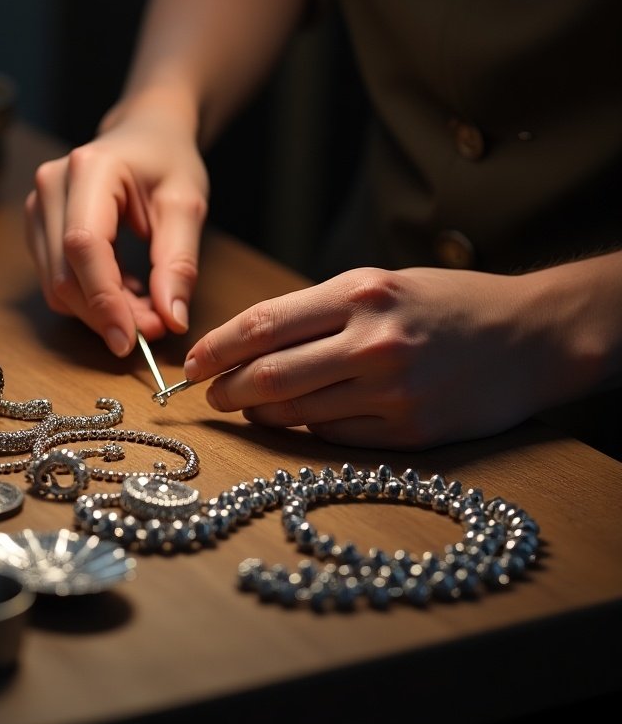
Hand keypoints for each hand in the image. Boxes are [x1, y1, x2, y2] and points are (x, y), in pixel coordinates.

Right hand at [24, 114, 208, 355]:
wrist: (144, 134)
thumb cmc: (167, 161)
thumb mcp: (186, 206)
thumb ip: (178, 262)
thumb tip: (170, 318)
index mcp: (90, 169)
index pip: (84, 245)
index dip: (104, 299)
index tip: (130, 340)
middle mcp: (51, 186)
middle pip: (64, 273)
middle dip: (106, 313)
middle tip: (154, 330)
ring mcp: (37, 207)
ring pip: (56, 284)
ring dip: (99, 311)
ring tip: (147, 309)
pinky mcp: (38, 228)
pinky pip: (56, 279)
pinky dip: (91, 298)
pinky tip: (126, 292)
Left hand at [182, 265, 576, 449]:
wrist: (530, 336)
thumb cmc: (445, 305)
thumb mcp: (379, 284)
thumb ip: (316, 312)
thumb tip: (249, 346)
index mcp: (361, 293)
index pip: (263, 324)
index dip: (217, 348)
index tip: (193, 363)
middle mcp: (374, 342)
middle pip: (270, 375)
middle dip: (226, 389)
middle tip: (210, 396)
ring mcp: (394, 391)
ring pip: (296, 414)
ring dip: (260, 414)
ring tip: (249, 407)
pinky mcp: (411, 433)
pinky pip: (334, 439)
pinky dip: (306, 432)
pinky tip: (298, 422)